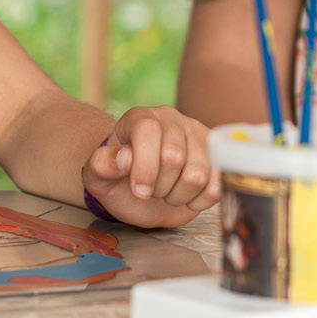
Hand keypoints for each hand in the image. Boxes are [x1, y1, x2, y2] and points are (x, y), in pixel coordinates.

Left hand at [81, 106, 218, 228]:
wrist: (141, 191)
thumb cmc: (120, 180)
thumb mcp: (99, 177)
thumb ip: (102, 165)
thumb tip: (125, 158)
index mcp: (141, 118)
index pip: (148, 130)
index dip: (144, 166)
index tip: (138, 191)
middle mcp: (172, 120)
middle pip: (174, 157)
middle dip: (159, 186)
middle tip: (150, 190)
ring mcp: (198, 135)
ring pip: (198, 173)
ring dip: (179, 195)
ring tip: (167, 191)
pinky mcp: (217, 156)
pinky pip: (217, 185)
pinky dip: (200, 200)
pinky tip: (187, 196)